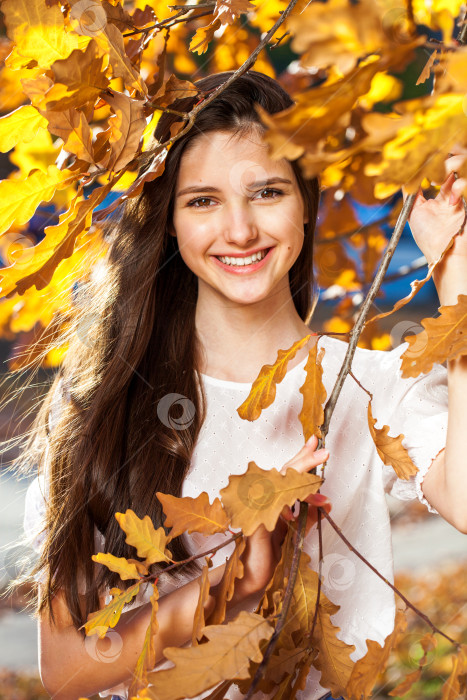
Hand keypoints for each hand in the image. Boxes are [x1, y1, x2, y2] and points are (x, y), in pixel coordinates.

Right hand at [239, 435, 331, 596]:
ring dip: (303, 481)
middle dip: (305, 460)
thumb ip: (308, 515)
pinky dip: (292, 504)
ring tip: (321, 479)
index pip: (287, 471)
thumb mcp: (294, 530)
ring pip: (281, 484)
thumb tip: (327, 503)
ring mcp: (257, 506)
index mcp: (271, 496)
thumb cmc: (271, 552)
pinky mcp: (257, 519)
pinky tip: (305, 507)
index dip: (301, 456)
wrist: (254, 574)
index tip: (315, 441)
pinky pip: (276, 505)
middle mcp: (262, 496)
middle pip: (284, 472)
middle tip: (323, 451)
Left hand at [402, 145, 466, 265]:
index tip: (428, 152)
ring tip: (442, 177)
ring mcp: (465, 195)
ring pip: (464, 164)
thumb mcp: (414, 213)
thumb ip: (411, 194)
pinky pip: (466, 182)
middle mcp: (457, 191)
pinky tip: (452, 198)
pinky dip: (458, 186)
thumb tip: (404, 175)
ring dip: (453, 166)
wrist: (445, 254)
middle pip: (458, 161)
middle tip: (437, 156)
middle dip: (448, 156)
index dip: (438, 157)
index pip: (444, 167)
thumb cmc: (430, 239)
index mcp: (444, 194)